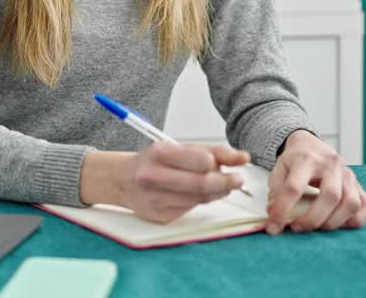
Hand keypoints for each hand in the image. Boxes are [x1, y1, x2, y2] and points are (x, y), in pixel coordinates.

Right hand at [120, 143, 251, 223]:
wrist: (123, 180)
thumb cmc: (154, 161)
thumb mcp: (178, 148)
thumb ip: (211, 151)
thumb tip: (243, 158)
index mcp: (158, 153)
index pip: (200, 160)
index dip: (220, 163)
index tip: (235, 164)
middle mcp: (153, 177)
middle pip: (201, 184)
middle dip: (225, 182)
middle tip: (237, 180)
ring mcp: (155, 199)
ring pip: (199, 199)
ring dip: (216, 192)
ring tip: (220, 185)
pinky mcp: (160, 216)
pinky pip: (191, 209)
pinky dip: (200, 201)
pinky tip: (198, 194)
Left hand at [264, 130, 365, 234]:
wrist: (311, 145)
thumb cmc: (294, 161)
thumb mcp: (279, 170)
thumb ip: (276, 192)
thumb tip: (275, 216)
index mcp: (306, 159)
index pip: (294, 187)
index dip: (283, 210)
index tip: (274, 227)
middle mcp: (331, 164)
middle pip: (331, 196)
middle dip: (313, 219)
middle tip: (298, 228)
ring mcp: (348, 174)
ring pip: (351, 203)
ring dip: (334, 222)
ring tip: (317, 227)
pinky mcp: (359, 184)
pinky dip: (355, 221)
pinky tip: (339, 224)